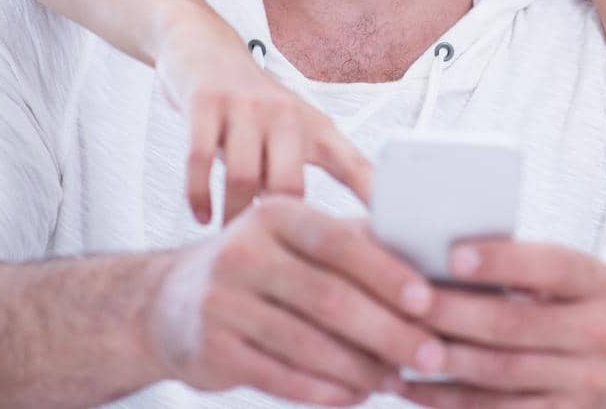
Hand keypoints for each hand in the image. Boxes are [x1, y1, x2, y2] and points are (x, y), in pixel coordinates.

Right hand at [149, 196, 443, 404]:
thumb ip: (357, 245)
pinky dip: (322, 390)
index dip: (387, 273)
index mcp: (275, 214)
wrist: (169, 302)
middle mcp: (242, 252)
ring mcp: (220, 303)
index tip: (429, 301)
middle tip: (430, 354)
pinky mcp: (209, 350)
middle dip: (386, 330)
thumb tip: (436, 264)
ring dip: (359, 367)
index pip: (340, 242)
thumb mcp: (299, 241)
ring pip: (306, 343)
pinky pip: (278, 376)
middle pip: (328, 298)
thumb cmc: (265, 266)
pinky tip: (354, 395)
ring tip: (398, 379)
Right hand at [151, 2, 371, 223]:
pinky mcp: (205, 103)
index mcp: (316, 126)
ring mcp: (245, 107)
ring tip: (231, 237)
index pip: (353, 165)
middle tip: (268, 254)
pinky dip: (199, 194)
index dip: (372, 196)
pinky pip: (200, 160)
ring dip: (235, 214)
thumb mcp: (296, 131)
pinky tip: (202, 215)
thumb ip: (306, 175)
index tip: (390, 229)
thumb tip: (326, 233)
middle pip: (291, 183)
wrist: (208, 50)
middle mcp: (286, 114)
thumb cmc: (258, 106)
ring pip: (245, 177)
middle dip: (279, 224)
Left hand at [401, 239, 605, 408]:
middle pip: (516, 324)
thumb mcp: (570, 285)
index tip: (453, 255)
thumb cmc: (574, 316)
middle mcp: (602, 333)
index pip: (552, 266)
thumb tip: (450, 247)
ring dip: (444, 359)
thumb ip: (525, 268)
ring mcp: (586, 383)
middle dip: (455, 313)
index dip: (503, 261)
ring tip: (399, 344)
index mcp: (600, 285)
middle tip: (407, 302)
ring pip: (500, 372)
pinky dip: (448, 399)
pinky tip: (414, 384)